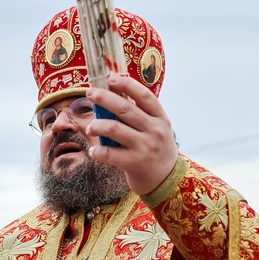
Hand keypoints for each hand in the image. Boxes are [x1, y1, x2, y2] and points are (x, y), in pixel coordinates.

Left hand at [85, 74, 178, 196]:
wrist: (168, 181)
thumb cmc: (157, 149)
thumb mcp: (157, 128)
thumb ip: (141, 114)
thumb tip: (115, 94)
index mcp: (160, 118)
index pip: (144, 96)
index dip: (127, 85)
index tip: (111, 79)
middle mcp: (154, 130)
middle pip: (125, 109)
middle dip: (104, 98)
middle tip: (90, 93)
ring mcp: (145, 147)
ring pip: (114, 128)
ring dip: (96, 125)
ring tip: (90, 128)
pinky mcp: (134, 164)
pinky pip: (110, 154)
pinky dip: (98, 151)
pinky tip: (94, 151)